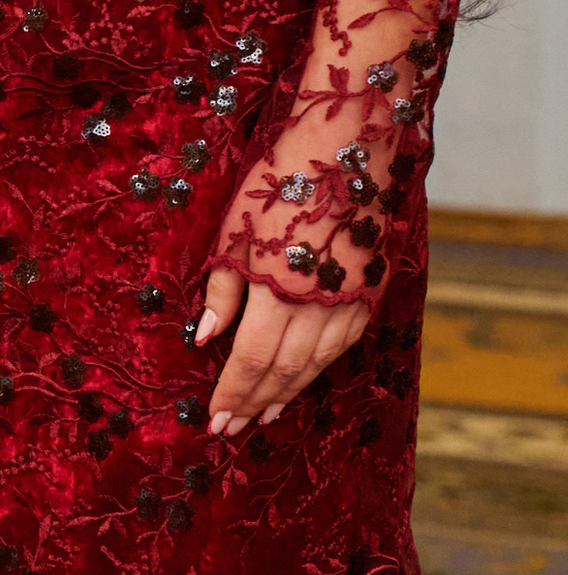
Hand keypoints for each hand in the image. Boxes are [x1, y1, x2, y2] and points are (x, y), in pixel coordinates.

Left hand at [197, 141, 378, 434]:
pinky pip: (343, 342)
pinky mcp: (371, 288)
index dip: (232, 393)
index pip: (252, 359)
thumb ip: (222, 290)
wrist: (348, 145)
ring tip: (264, 414)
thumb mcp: (234, 231)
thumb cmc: (280, 180)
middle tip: (232, 429)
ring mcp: (351, 298)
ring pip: (317, 361)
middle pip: (285, 368)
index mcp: (279, 289)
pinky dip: (320, 366)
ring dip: (288, 391)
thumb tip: (205, 339)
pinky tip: (304, 377)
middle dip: (255, 401)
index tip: (214, 422)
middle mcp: (320, 302)